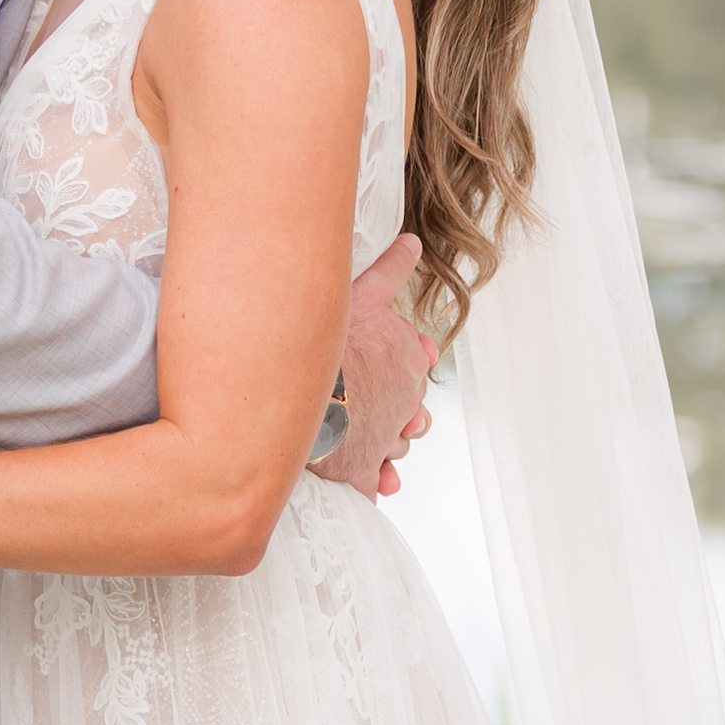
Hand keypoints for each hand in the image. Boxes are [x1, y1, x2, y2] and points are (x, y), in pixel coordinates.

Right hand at [311, 230, 437, 500]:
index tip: (390, 358)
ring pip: (397, 443)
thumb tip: (413, 243)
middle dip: (398, 403)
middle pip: (411, 406)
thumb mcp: (363, 295)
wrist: (307, 401)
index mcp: (407, 363)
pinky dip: (377, 479)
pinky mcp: (364, 472)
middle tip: (372, 398)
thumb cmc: (334, 349)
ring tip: (367, 434)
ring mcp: (385, 441)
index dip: (405, 358)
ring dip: (387, 440)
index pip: (417, 361)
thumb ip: (391, 269)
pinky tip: (375, 478)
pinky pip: (376, 481)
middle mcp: (405, 405)